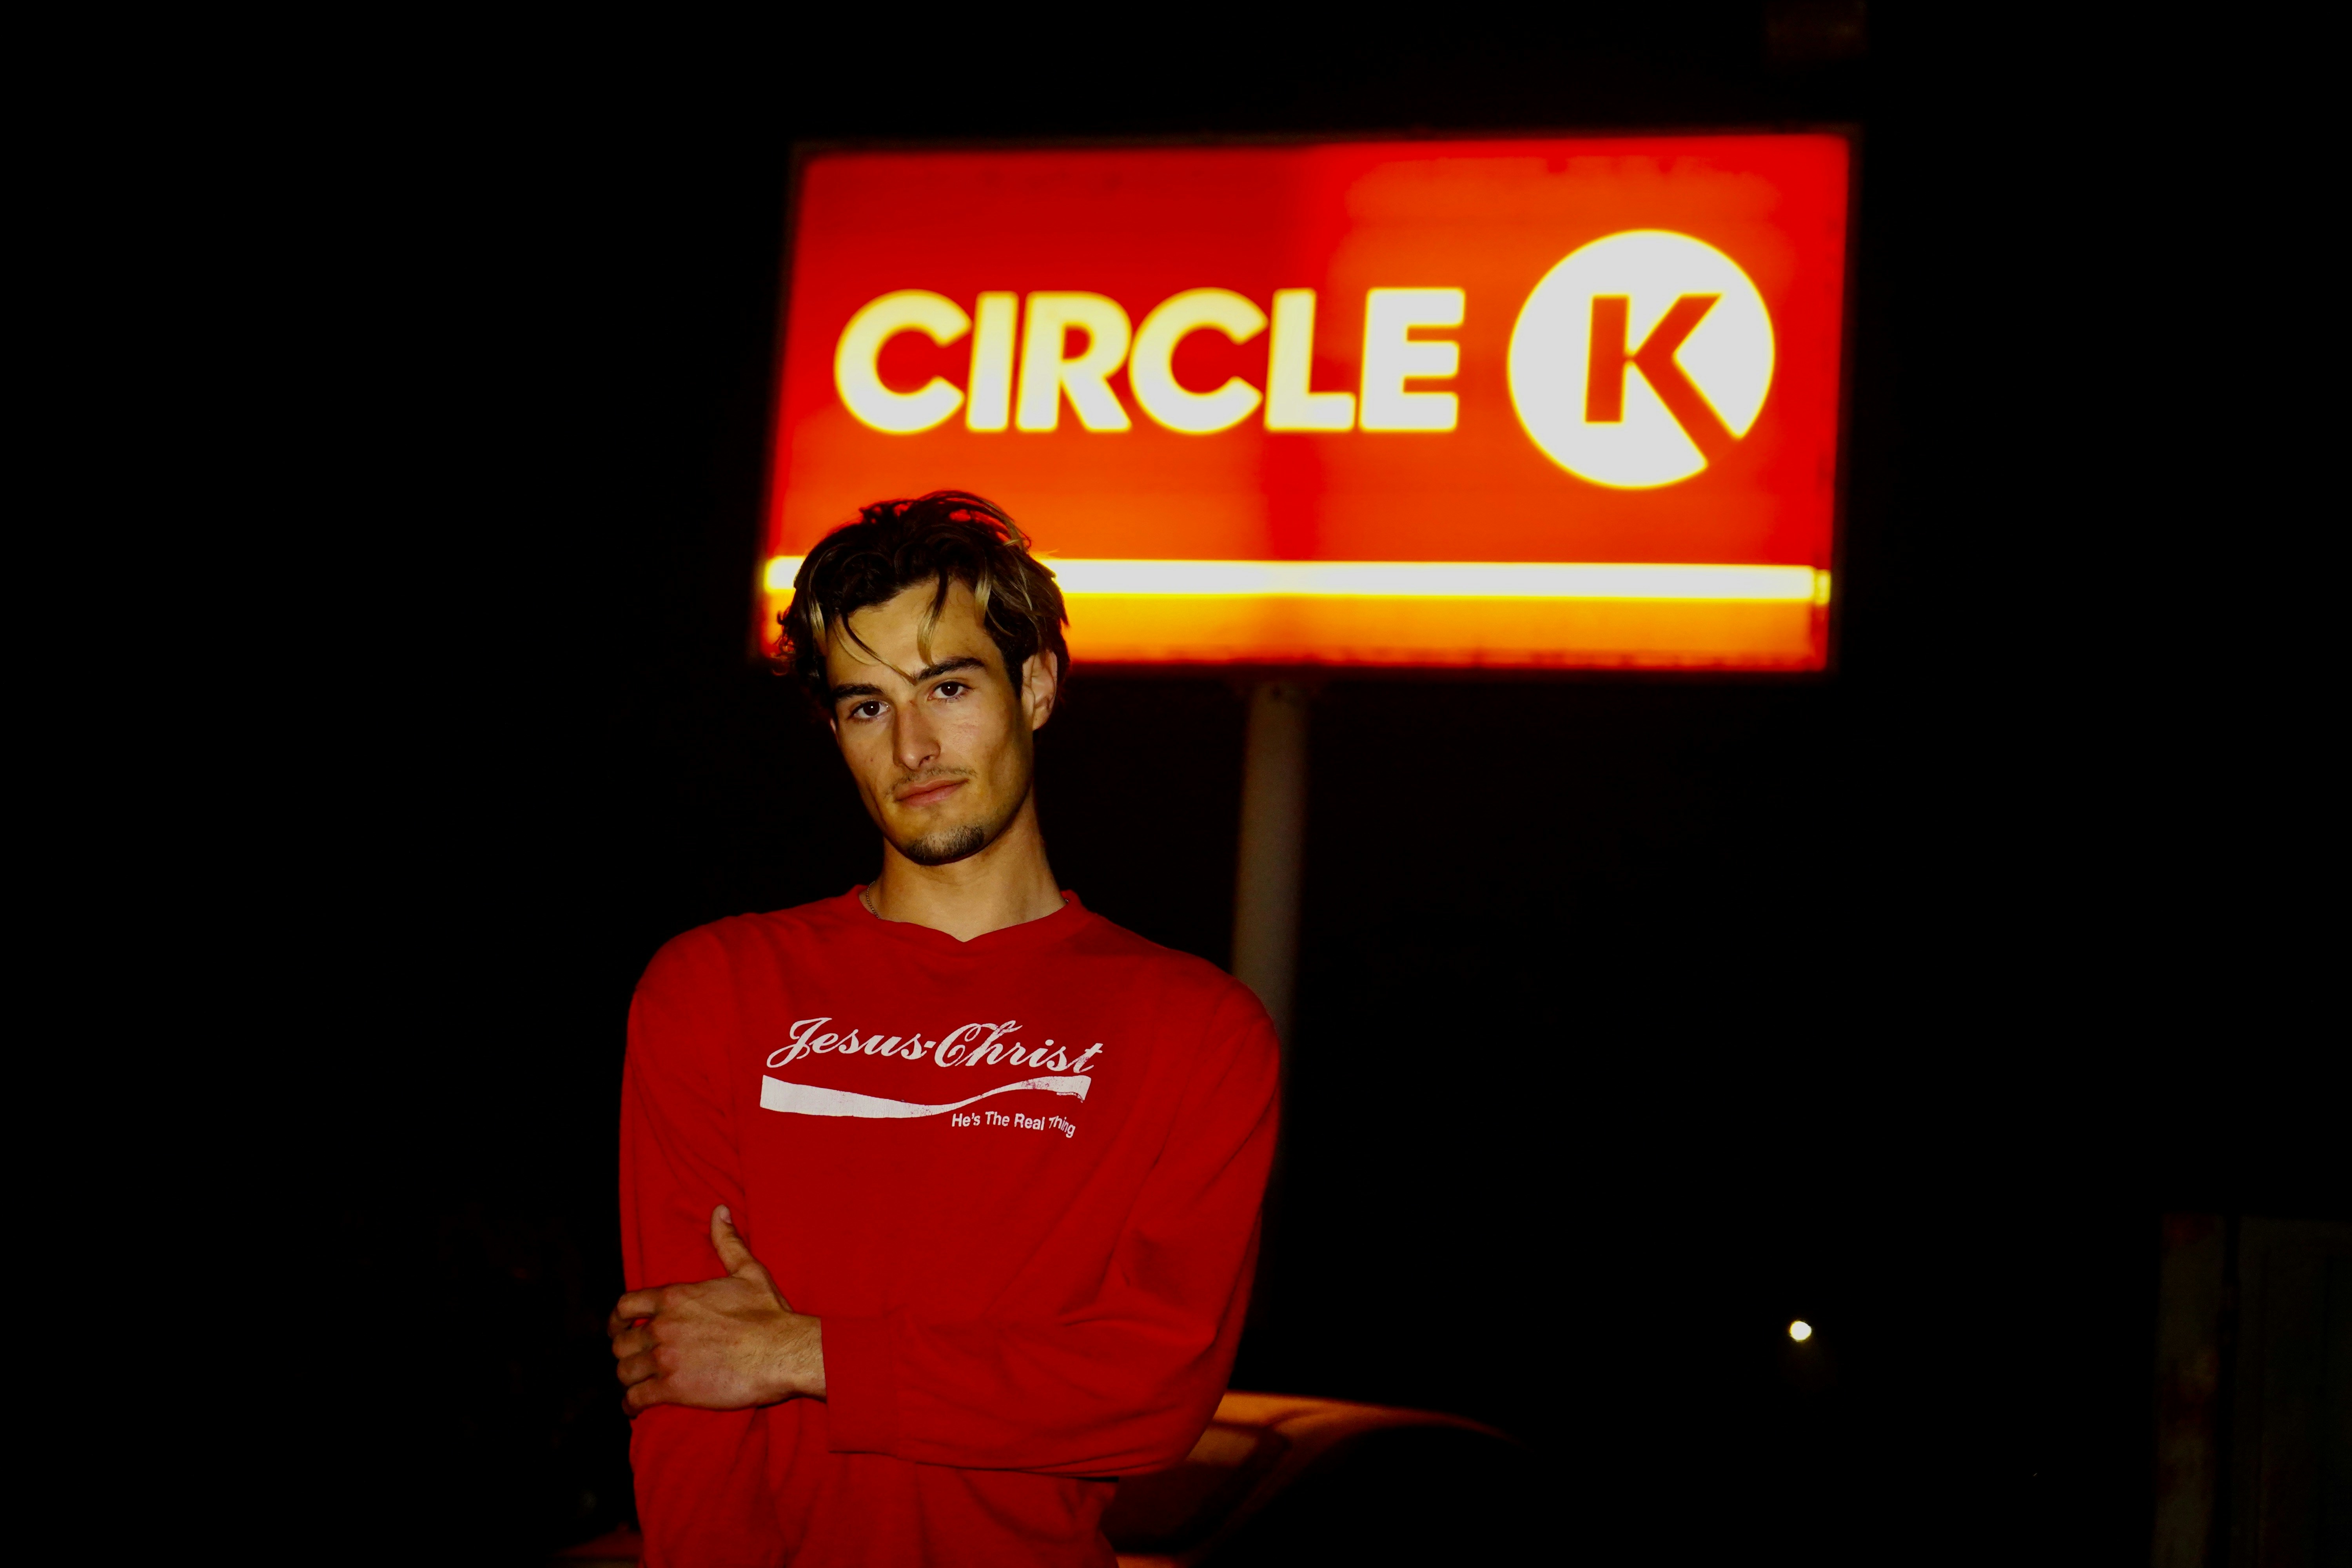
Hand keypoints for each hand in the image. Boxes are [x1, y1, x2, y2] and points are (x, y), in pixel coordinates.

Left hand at [607, 1206, 825, 1414]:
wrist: (783, 1351)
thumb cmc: (768, 1313)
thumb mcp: (748, 1270)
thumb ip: (727, 1242)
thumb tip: (720, 1210)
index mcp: (674, 1297)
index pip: (625, 1305)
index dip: (617, 1319)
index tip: (618, 1327)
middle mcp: (662, 1326)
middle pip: (621, 1342)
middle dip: (625, 1351)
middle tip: (633, 1359)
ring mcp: (665, 1359)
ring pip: (625, 1371)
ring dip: (628, 1378)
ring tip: (635, 1384)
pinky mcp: (672, 1389)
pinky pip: (636, 1399)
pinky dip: (631, 1405)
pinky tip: (635, 1407)